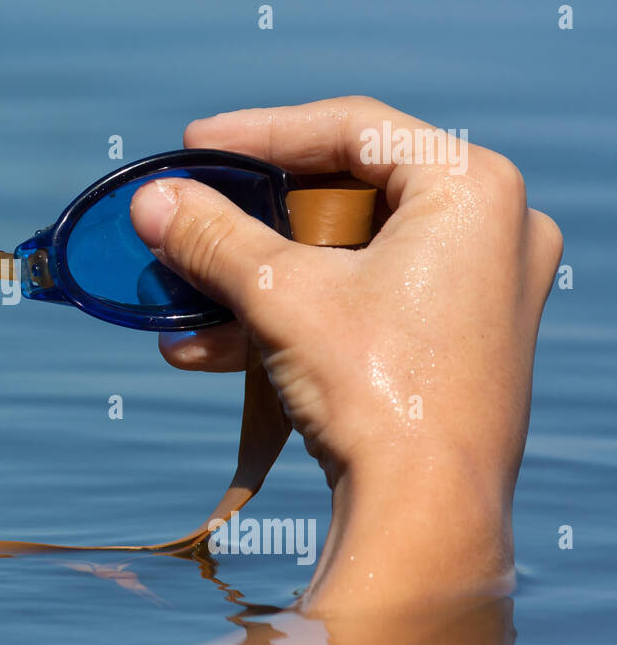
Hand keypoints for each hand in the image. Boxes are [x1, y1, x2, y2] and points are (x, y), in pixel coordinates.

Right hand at [130, 96, 562, 611]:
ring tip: (181, 300)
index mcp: (472, 189)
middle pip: (344, 194)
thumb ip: (214, 235)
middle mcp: (491, 230)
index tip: (197, 146)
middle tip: (192, 216)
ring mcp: (477, 290)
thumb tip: (152, 200)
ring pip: (343, 257)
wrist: (427, 516)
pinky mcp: (452, 342)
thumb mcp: (281, 294)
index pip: (354, 128)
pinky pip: (359, 304)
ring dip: (254, 280)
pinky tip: (209, 349)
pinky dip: (289, 318)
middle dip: (252, 221)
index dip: (263, 132)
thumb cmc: (378, 390)